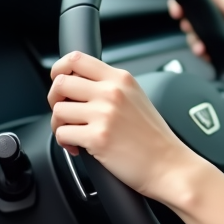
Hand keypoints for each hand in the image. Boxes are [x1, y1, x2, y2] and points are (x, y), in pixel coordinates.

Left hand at [48, 51, 207, 204]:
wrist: (169, 165)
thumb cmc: (154, 138)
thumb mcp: (137, 98)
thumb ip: (110, 87)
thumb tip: (77, 86)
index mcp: (122, 79)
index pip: (77, 59)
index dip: (59, 69)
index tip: (59, 80)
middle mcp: (112, 92)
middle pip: (61, 82)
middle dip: (54, 99)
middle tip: (65, 112)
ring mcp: (105, 113)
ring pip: (58, 110)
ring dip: (59, 124)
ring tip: (74, 133)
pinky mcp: (97, 137)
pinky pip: (61, 134)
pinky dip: (65, 143)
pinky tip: (79, 147)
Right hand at [168, 0, 223, 89]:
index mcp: (219, 3)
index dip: (180, 2)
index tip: (178, 10)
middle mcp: (214, 17)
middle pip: (187, 17)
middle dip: (187, 25)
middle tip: (190, 29)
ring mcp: (212, 34)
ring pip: (190, 35)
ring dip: (194, 42)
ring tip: (202, 48)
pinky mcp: (211, 49)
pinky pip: (198, 50)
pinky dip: (200, 53)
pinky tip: (206, 54)